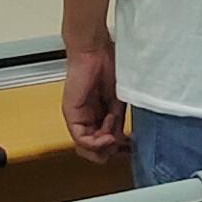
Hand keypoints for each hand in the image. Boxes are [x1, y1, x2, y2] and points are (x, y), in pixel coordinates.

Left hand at [62, 39, 126, 158]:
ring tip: (113, 137)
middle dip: (110, 151)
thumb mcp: (118, 102)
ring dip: (103, 148)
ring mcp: (78, 119)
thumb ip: (116, 122)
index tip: (129, 147)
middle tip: (122, 146)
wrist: (95, 50)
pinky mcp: (72, 115)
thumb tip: (119, 141)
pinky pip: (81, 139)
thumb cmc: (108, 66)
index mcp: (99, 115)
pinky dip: (95, 143)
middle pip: (95, 151)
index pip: (104, 144)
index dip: (117, 149)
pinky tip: (107, 137)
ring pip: (86, 149)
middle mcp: (87, 119)